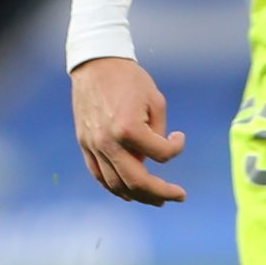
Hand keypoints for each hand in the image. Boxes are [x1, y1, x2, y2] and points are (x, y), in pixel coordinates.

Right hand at [71, 56, 186, 203]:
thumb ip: (158, 133)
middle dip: (162, 193)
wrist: (96, 64)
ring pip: (117, 185)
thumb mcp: (156, 101)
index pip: (161, 155)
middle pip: (137, 182)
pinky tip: (129, 194)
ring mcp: (94, 146)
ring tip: (158, 200)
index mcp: (129, 129)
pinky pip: (99, 176)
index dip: (177, 148)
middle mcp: (109, 142)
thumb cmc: (129, 80)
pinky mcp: (85, 145)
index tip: (180, 137)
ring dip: (140, 196)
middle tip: (179, 196)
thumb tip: (154, 157)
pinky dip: (115, 188)